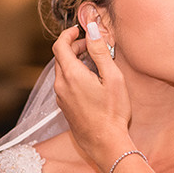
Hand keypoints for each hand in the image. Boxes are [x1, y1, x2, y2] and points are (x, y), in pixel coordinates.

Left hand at [52, 23, 131, 170]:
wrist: (105, 143)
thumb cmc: (112, 113)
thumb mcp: (112, 77)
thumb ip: (100, 51)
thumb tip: (92, 29)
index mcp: (71, 74)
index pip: (60, 45)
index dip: (68, 34)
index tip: (79, 30)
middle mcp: (61, 85)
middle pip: (60, 57)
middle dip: (74, 47)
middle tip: (92, 46)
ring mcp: (61, 97)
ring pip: (62, 71)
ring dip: (74, 62)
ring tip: (94, 64)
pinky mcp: (64, 106)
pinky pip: (64, 84)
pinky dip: (74, 75)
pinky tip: (90, 81)